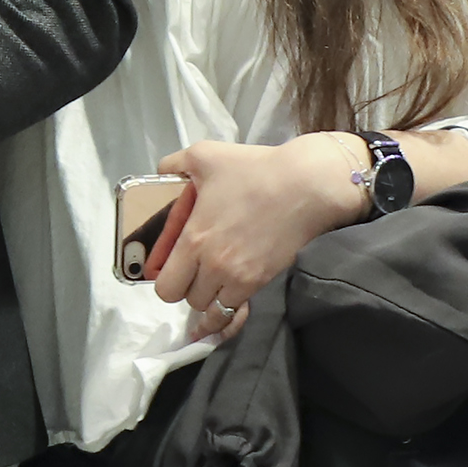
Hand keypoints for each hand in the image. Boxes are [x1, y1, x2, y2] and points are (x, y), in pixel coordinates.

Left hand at [145, 132, 369, 318]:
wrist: (305, 186)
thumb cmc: (253, 170)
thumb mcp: (203, 155)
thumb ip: (173, 163)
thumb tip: (162, 171)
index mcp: (193, 239)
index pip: (166, 286)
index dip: (163, 280)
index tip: (169, 267)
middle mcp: (214, 266)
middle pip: (189, 301)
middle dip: (186, 289)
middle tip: (192, 272)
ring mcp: (241, 277)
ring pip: (215, 311)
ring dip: (210, 299)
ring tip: (211, 285)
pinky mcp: (263, 280)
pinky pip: (239, 310)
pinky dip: (231, 310)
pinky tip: (229, 303)